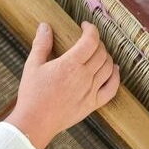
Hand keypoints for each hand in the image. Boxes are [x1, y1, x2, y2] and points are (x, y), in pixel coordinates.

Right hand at [4, 21, 118, 148]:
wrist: (35, 122)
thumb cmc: (32, 94)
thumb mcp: (32, 66)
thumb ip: (41, 44)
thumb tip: (45, 26)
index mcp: (70, 65)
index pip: (90, 40)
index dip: (91, 29)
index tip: (85, 26)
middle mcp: (84, 76)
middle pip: (101, 53)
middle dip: (97, 42)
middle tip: (88, 41)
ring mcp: (91, 91)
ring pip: (109, 68)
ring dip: (106, 57)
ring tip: (99, 53)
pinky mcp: (92, 104)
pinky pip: (112, 89)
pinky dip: (116, 77)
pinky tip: (114, 70)